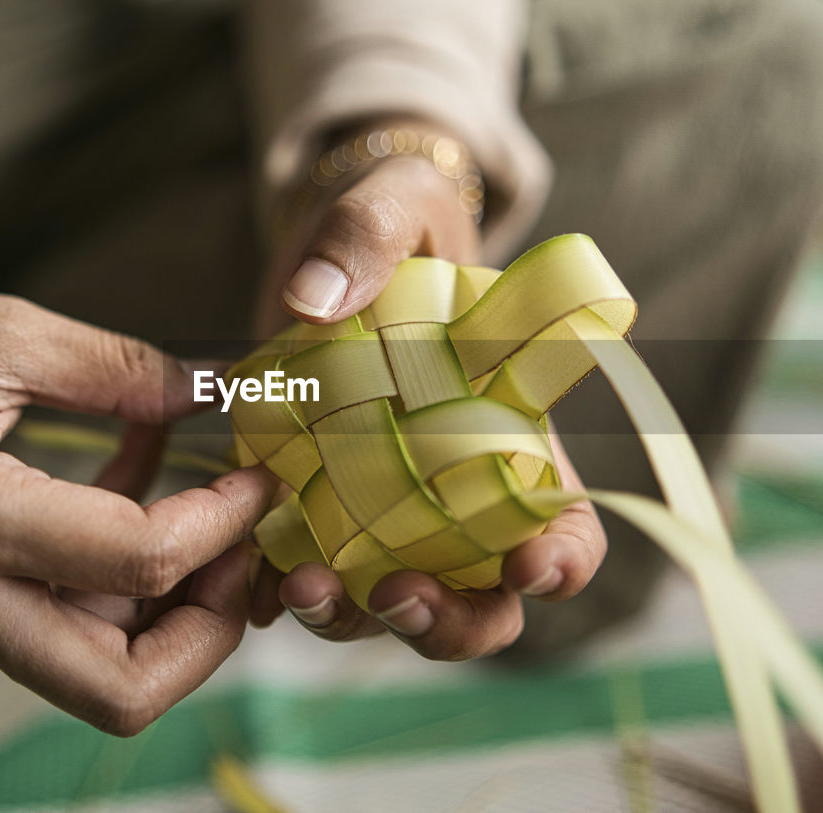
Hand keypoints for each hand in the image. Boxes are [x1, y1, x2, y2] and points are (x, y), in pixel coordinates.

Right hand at [0, 285, 274, 733]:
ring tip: (210, 520)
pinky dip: (127, 584)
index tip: (258, 477)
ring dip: (175, 615)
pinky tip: (145, 488)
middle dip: (209, 631)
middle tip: (241, 549)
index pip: (140, 563)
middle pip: (120, 691)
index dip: (224, 524)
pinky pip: (69, 627)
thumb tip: (210, 392)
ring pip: (99, 674)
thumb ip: (116, 367)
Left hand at [251, 119, 606, 659]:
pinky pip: (313, 573)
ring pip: (393, 605)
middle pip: (483, 599)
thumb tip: (314, 299)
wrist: (325, 247)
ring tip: (304, 587)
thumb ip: (366, 232)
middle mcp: (458, 494)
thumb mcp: (395, 200)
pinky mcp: (317, 508)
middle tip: (398, 595)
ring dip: (356, 618)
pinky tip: (255, 580)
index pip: (567, 523)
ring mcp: (386, 512)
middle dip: (450, 620)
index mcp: (513, 433)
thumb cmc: (392, 220)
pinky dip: (286, 592)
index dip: (562, 561)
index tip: (531, 566)